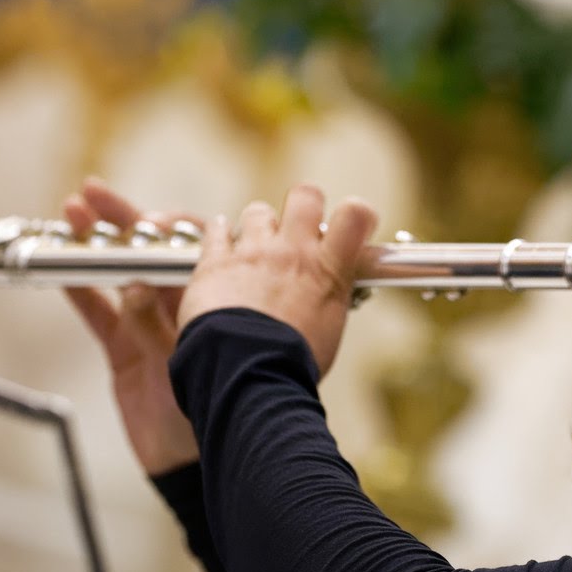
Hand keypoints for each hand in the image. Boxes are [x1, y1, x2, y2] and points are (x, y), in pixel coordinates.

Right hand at [62, 177, 200, 476]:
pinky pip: (98, 314)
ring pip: (120, 274)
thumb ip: (166, 325)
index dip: (173, 228)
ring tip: (73, 212)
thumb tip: (135, 291)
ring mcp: (151, 327)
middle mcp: (185, 306)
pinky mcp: (124, 352)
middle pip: (151, 252)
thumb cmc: (225, 406)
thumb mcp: (203, 361)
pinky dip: (78, 290)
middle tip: (95, 193)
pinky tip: (57, 264)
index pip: (196, 247)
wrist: (203, 460)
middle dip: (125, 220)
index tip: (154, 220)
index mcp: (219, 300)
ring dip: (96, 243)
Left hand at [178, 185, 375, 377]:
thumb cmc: (293, 361)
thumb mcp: (330, 326)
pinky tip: (223, 241)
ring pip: (258, 211)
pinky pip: (217, 230)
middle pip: (305, 195)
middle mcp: (293, 251)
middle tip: (300, 226)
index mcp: (328, 269)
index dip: (356, 214)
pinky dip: (221, 233)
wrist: (247, 376)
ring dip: (261, 224)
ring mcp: (253, 253)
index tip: (351, 225)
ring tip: (258, 245)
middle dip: (304, 204)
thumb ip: (331, 293)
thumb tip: (333, 284)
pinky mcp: (215, 262)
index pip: (355, 214)